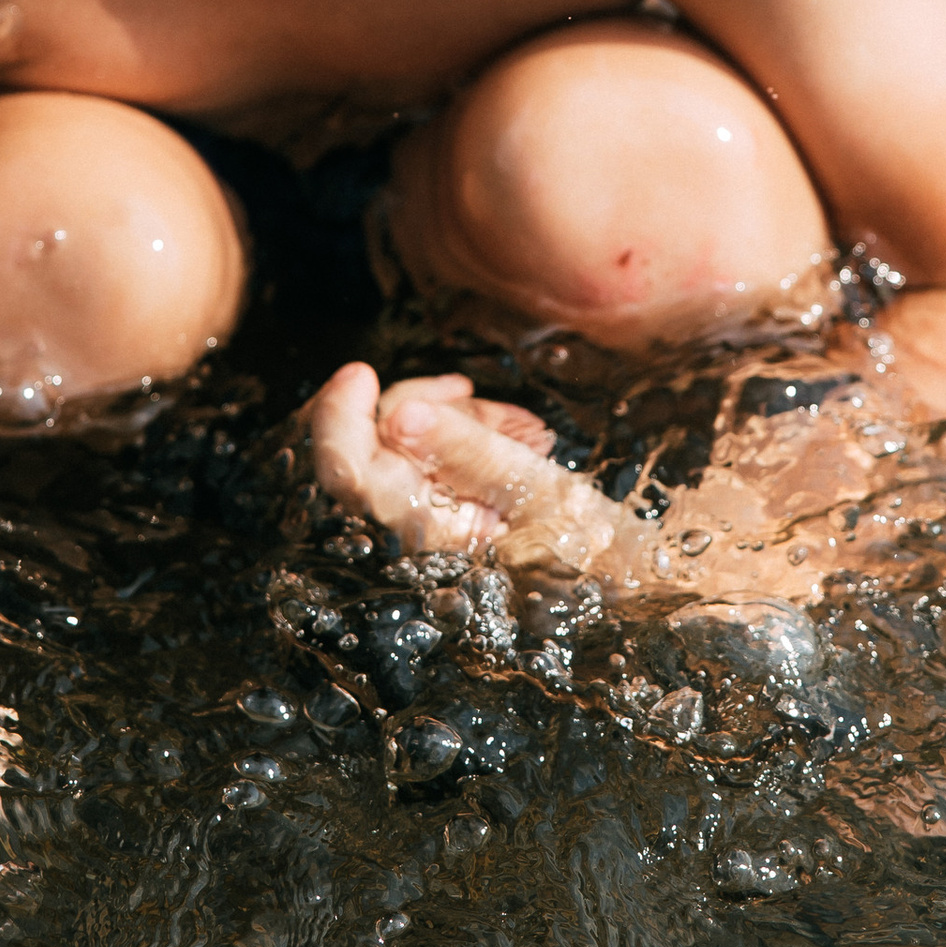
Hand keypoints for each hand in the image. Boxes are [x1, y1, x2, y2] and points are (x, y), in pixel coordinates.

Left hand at [303, 364, 625, 574]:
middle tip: (473, 396)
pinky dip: (453, 430)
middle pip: (370, 442)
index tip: (362, 371)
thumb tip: (399, 413)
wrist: (606, 574)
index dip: (339, 414)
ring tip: (516, 427)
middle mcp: (404, 529)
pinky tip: (497, 428)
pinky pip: (421, 452)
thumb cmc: (577, 540)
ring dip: (451, 417)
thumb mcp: (533, 487)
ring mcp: (417, 518)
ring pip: (398, 440)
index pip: (346, 470)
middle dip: (422, 404)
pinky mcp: (434, 506)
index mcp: (419, 529)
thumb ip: (468, 449)